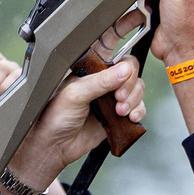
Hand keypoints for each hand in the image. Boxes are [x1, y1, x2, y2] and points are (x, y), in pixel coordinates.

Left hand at [6, 52, 144, 189]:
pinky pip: (137, 108)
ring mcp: (111, 98)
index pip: (113, 52)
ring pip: (136, 89)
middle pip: (131, 72)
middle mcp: (103, 81)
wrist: (55, 146)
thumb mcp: (76, 94)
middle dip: (130, 85)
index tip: (130, 55)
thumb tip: (124, 70)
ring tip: (121, 111)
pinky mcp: (117, 115)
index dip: (124, 48)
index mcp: (90, 70)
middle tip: (119, 98)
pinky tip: (130, 117)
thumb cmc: (55, 118)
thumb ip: (100, 81)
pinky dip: (138, 111)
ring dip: (134, 100)